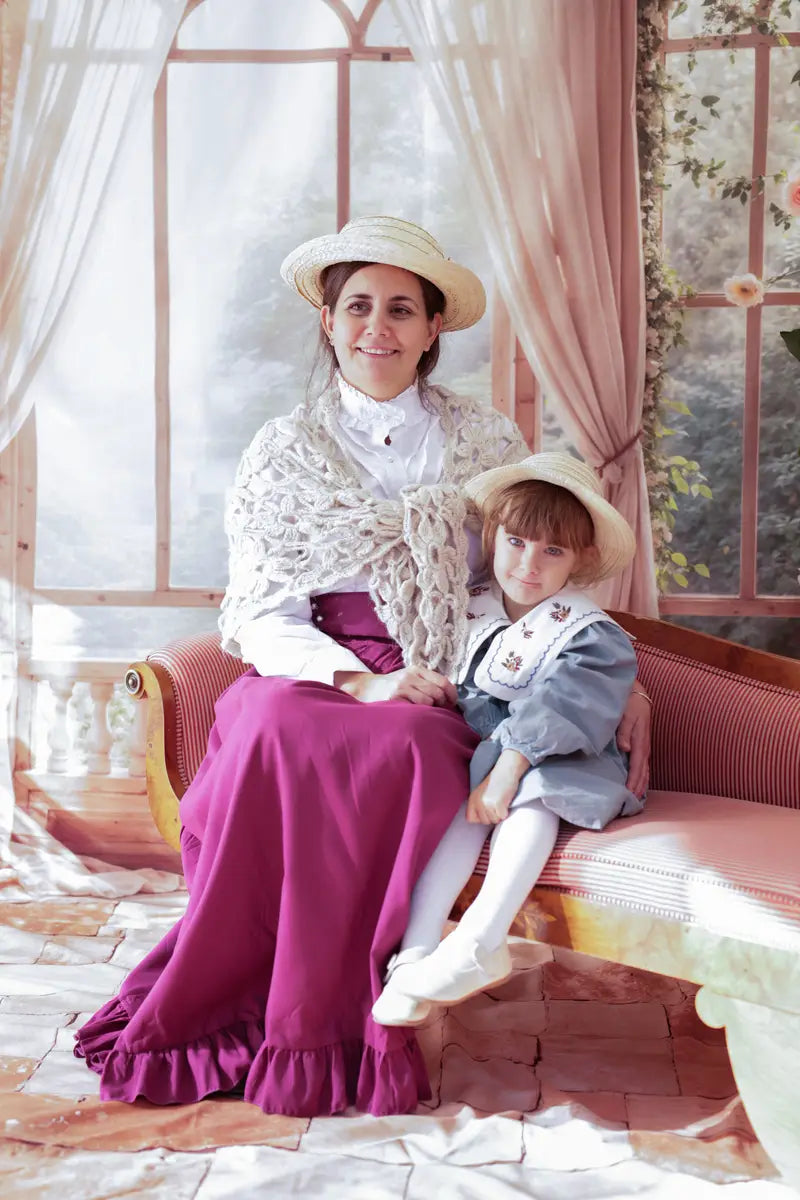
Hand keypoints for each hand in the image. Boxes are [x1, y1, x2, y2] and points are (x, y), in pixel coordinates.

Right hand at [334, 666, 457, 706]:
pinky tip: (413, 715)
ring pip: (428, 700)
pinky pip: (414, 708)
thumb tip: (449, 696)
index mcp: (417, 670)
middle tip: (437, 711)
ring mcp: (401, 687)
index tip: (452, 703)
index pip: (443, 681)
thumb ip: (426, 683)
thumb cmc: (392, 686)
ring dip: (430, 710)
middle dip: (441, 704)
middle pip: (438, 692)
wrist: (366, 688)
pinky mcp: (393, 698)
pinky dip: (418, 714)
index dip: (452, 694)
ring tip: (423, 713)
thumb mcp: (409, 678)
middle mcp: (410, 676)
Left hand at [466, 749, 529, 823]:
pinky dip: (506, 812)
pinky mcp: (497, 804)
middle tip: (497, 802)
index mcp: (472, 798)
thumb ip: (478, 806)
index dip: (481, 817)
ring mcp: (487, 804)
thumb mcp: (482, 793)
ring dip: (500, 814)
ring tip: (501, 801)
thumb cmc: (498, 782)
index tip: (487, 809)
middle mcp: (477, 802)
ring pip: (495, 820)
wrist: (507, 770)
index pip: (470, 819)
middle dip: (493, 815)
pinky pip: (502, 817)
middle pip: (485, 822)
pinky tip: (506, 801)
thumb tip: (480, 820)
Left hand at [616, 684, 650, 796]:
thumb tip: (624, 748)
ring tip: (636, 800)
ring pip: (644, 770)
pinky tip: (638, 784)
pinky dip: (642, 776)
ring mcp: (644, 746)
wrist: (637, 693)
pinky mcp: (642, 744)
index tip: (628, 794)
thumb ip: (624, 731)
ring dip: (641, 785)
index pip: (636, 766)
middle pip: (642, 772)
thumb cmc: (629, 702)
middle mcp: (644, 746)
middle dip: (638, 788)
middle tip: (631, 805)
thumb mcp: (626, 714)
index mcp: (640, 741)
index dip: (633, 781)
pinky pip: (643, 765)